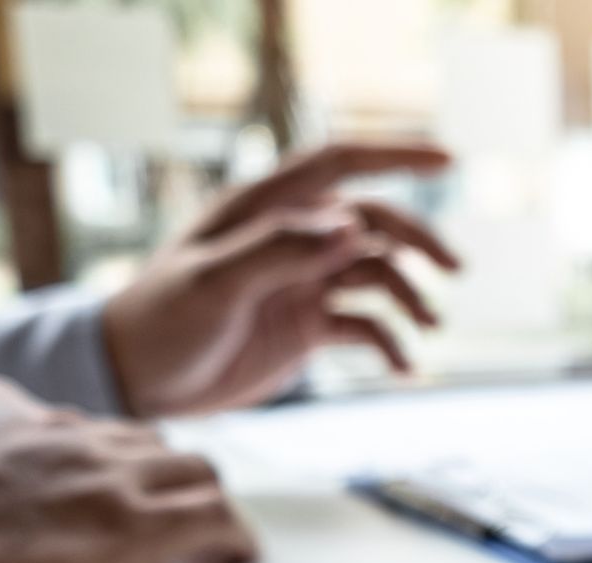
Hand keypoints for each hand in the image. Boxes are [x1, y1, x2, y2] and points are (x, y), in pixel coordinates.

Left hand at [103, 141, 459, 416]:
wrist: (137, 380)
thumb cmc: (161, 320)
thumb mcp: (214, 283)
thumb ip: (281, 251)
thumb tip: (351, 226)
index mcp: (264, 209)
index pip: (339, 164)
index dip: (396, 154)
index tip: (448, 158)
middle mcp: (292, 238)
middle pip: (373, 224)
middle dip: (419, 241)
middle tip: (454, 269)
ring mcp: (303, 282)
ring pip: (377, 275)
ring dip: (409, 298)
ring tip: (428, 327)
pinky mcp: (308, 325)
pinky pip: (365, 327)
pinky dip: (390, 344)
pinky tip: (404, 367)